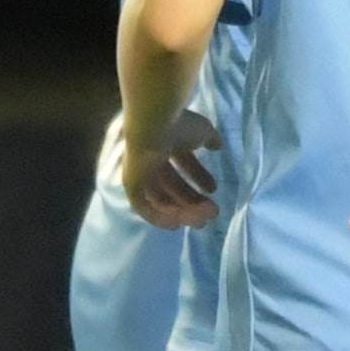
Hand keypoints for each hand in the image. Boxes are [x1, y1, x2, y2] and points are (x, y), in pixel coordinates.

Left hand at [129, 109, 220, 229]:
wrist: (153, 126)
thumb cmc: (179, 126)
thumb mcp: (202, 131)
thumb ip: (210, 139)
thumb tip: (218, 146)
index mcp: (168, 145)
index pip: (183, 164)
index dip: (199, 177)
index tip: (213, 189)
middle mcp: (153, 160)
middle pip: (173, 185)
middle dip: (193, 199)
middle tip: (212, 211)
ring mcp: (140, 173)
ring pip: (161, 198)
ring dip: (181, 210)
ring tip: (201, 219)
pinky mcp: (131, 185)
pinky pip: (144, 206)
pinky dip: (159, 216)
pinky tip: (177, 224)